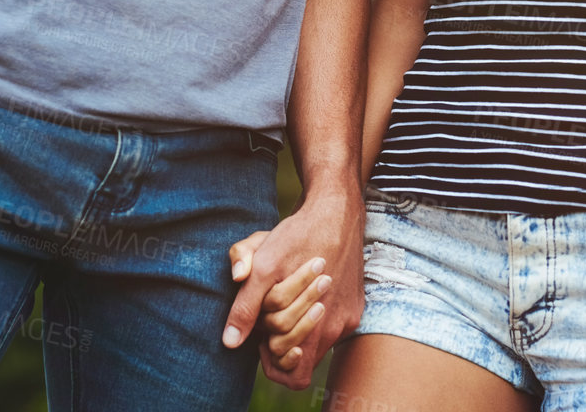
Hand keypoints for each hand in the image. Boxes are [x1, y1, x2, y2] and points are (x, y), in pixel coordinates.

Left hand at [224, 187, 364, 387]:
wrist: (337, 209)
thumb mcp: (263, 267)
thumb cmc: (298, 235)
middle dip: (282, 338)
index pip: (293, 374)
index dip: (273, 361)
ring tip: (288, 294)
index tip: (262, 338)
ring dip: (298, 323)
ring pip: (318, 340)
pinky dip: (315, 313)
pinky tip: (307, 286)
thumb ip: (245, 308)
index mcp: (317, 325)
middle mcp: (338, 328)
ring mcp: (350, 316)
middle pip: (303, 356)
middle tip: (272, 310)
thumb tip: (229, 342)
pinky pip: (332, 325)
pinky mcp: (356, 304)